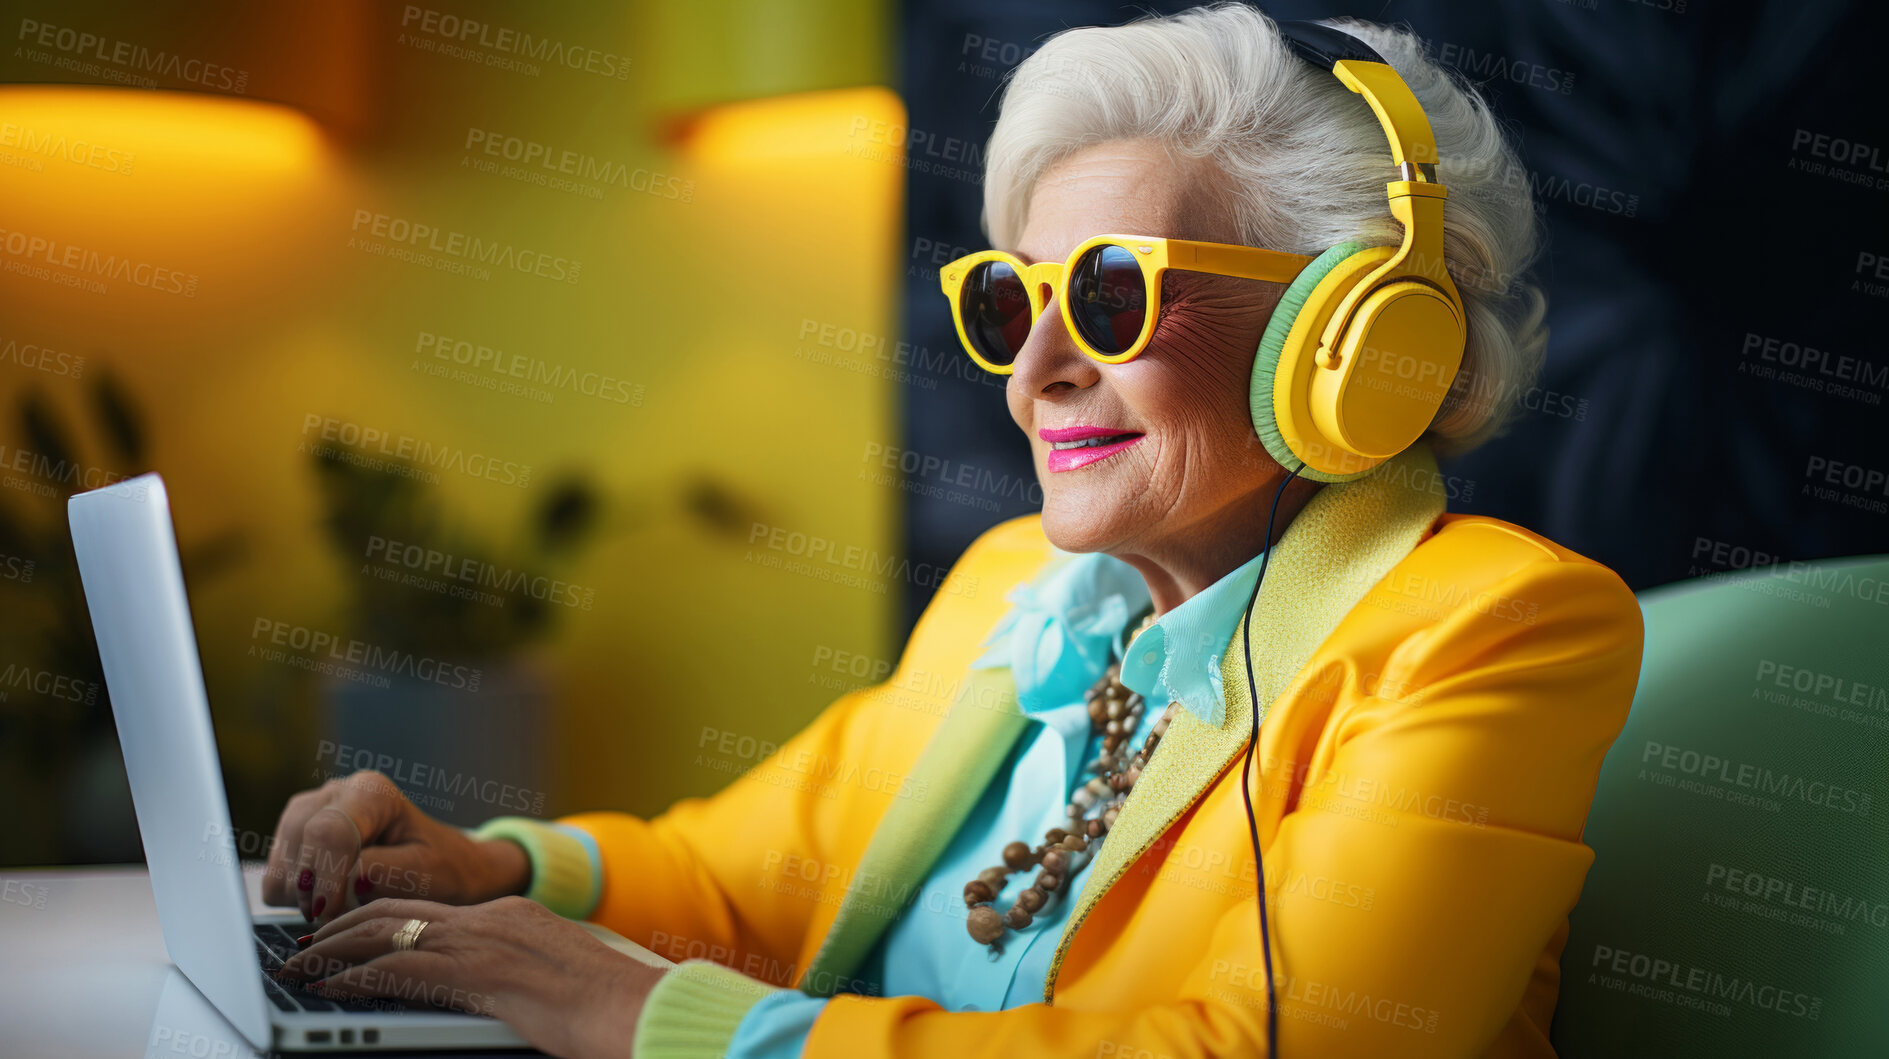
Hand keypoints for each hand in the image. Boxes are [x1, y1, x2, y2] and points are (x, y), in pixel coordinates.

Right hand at [260, 769, 529, 926]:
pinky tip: (327, 901)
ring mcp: (308, 812)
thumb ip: (390, 873)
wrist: (441, 867)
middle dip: (315, 890)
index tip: (329, 914)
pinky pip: (274, 878)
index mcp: (372, 792)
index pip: (331, 831)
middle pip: (300, 842)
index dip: (326, 877)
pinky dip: (294, 900)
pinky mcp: (291, 838)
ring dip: (304, 897)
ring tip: (341, 908)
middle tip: (339, 918)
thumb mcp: (427, 873)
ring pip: (282, 863)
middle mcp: (334, 793)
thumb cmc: (440, 869)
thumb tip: (352, 877)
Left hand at [278, 896, 665, 1057]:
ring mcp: (483, 942)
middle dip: (344, 926)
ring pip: (386, 932)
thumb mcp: (555, 981)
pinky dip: (352, 975)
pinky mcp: (474, 972)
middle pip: (398, 909)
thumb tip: (499, 994)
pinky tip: (327, 987)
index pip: (431, 912)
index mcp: (512, 919)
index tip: (348, 934)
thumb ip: (517, 976)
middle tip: (306, 946)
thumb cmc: (610, 1009)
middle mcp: (492, 920)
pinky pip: (396, 969)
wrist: (638, 1008)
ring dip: (334, 949)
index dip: (381, 919)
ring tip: (299, 967)